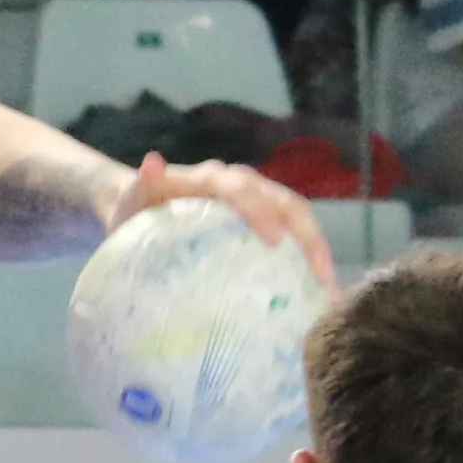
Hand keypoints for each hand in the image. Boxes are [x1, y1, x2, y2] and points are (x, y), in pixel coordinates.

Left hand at [113, 151, 336, 284]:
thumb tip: (152, 161)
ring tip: (328, 293)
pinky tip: (315, 301)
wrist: (141, 206)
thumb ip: (142, 183)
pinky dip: (306, 265)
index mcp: (213, 180)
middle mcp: (242, 187)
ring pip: (298, 222)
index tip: (274, 241)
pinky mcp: (262, 226)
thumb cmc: (137, 207)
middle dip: (309, 237)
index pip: (243, 189)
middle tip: (321, 275)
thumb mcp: (134, 197)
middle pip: (286, 204)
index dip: (262, 210)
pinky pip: (292, 241)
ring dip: (318, 253)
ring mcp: (256, 206)